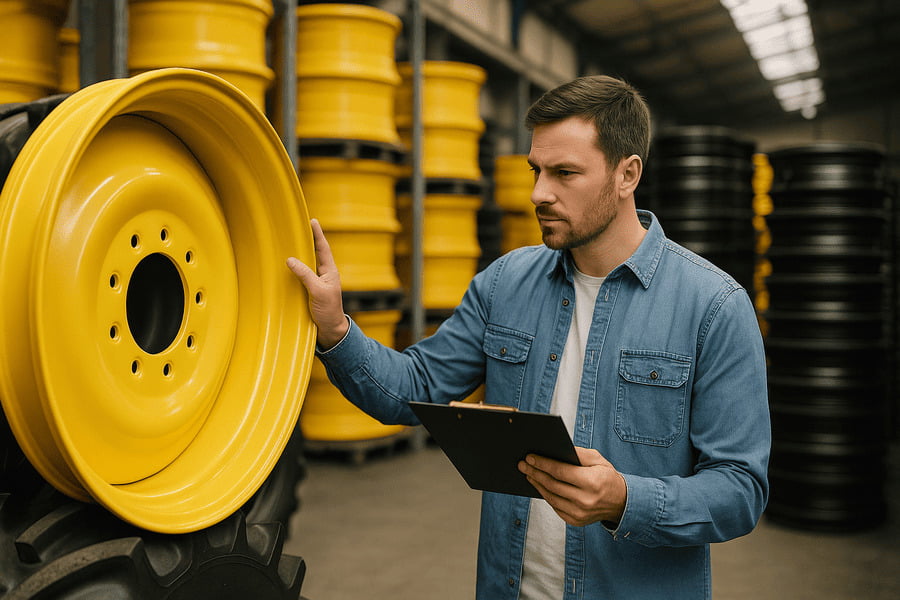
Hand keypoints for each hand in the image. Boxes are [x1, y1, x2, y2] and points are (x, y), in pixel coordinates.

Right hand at [286, 219, 348, 348]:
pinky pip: (301, 276)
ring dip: (299, 254)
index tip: (312, 220)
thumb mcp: (318, 291)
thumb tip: (290, 259)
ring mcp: (316, 283)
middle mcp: (323, 275)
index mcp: (330, 271)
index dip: (317, 234)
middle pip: (314, 253)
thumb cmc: (328, 311)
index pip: (323, 248)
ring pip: (307, 264)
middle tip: (298, 227)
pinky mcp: (308, 291)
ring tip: (290, 242)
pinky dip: (294, 269)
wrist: (330, 331)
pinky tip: (286, 266)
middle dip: (307, 240)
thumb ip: (305, 275)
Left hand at [518, 447, 626, 526]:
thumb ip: (578, 454)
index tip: (530, 457)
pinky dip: (546, 495)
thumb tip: (556, 450)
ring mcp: (580, 513)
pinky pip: (555, 507)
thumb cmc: (607, 477)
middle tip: (523, 464)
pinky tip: (539, 485)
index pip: (561, 472)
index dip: (543, 464)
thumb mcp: (598, 460)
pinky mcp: (575, 521)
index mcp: (592, 482)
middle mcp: (585, 500)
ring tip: (528, 474)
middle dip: (535, 473)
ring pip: (551, 497)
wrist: (621, 502)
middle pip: (553, 485)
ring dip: (537, 484)